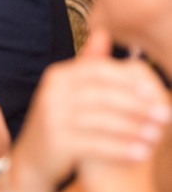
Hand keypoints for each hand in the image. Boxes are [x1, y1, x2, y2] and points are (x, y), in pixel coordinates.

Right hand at [0, 29, 170, 191]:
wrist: (32, 159)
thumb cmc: (60, 122)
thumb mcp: (68, 91)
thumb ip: (87, 65)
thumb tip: (102, 32)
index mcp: (57, 75)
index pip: (99, 71)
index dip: (130, 81)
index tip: (157, 91)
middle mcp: (51, 93)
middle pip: (103, 95)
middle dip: (138, 106)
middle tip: (167, 116)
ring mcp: (52, 118)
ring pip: (102, 120)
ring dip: (134, 129)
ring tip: (158, 136)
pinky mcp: (56, 142)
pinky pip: (96, 145)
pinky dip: (122, 150)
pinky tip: (142, 154)